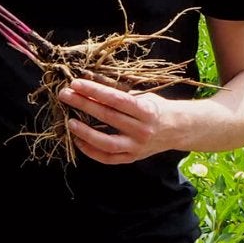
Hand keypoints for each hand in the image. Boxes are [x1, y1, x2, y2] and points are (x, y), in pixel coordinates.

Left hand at [57, 78, 172, 164]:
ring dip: (85, 132)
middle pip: (108, 117)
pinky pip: (108, 158)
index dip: (94, 91)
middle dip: (83, 104)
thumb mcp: (143, 96)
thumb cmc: (156, 108)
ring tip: (70, 122)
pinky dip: (91, 151)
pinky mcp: (133, 158)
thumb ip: (120, 94)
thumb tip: (90, 84)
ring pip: (106, 142)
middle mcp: (142, 130)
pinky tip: (79, 141)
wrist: (178, 129)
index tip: (76, 84)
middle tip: (65, 95)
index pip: (116, 99)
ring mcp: (137, 147)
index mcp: (146, 110)